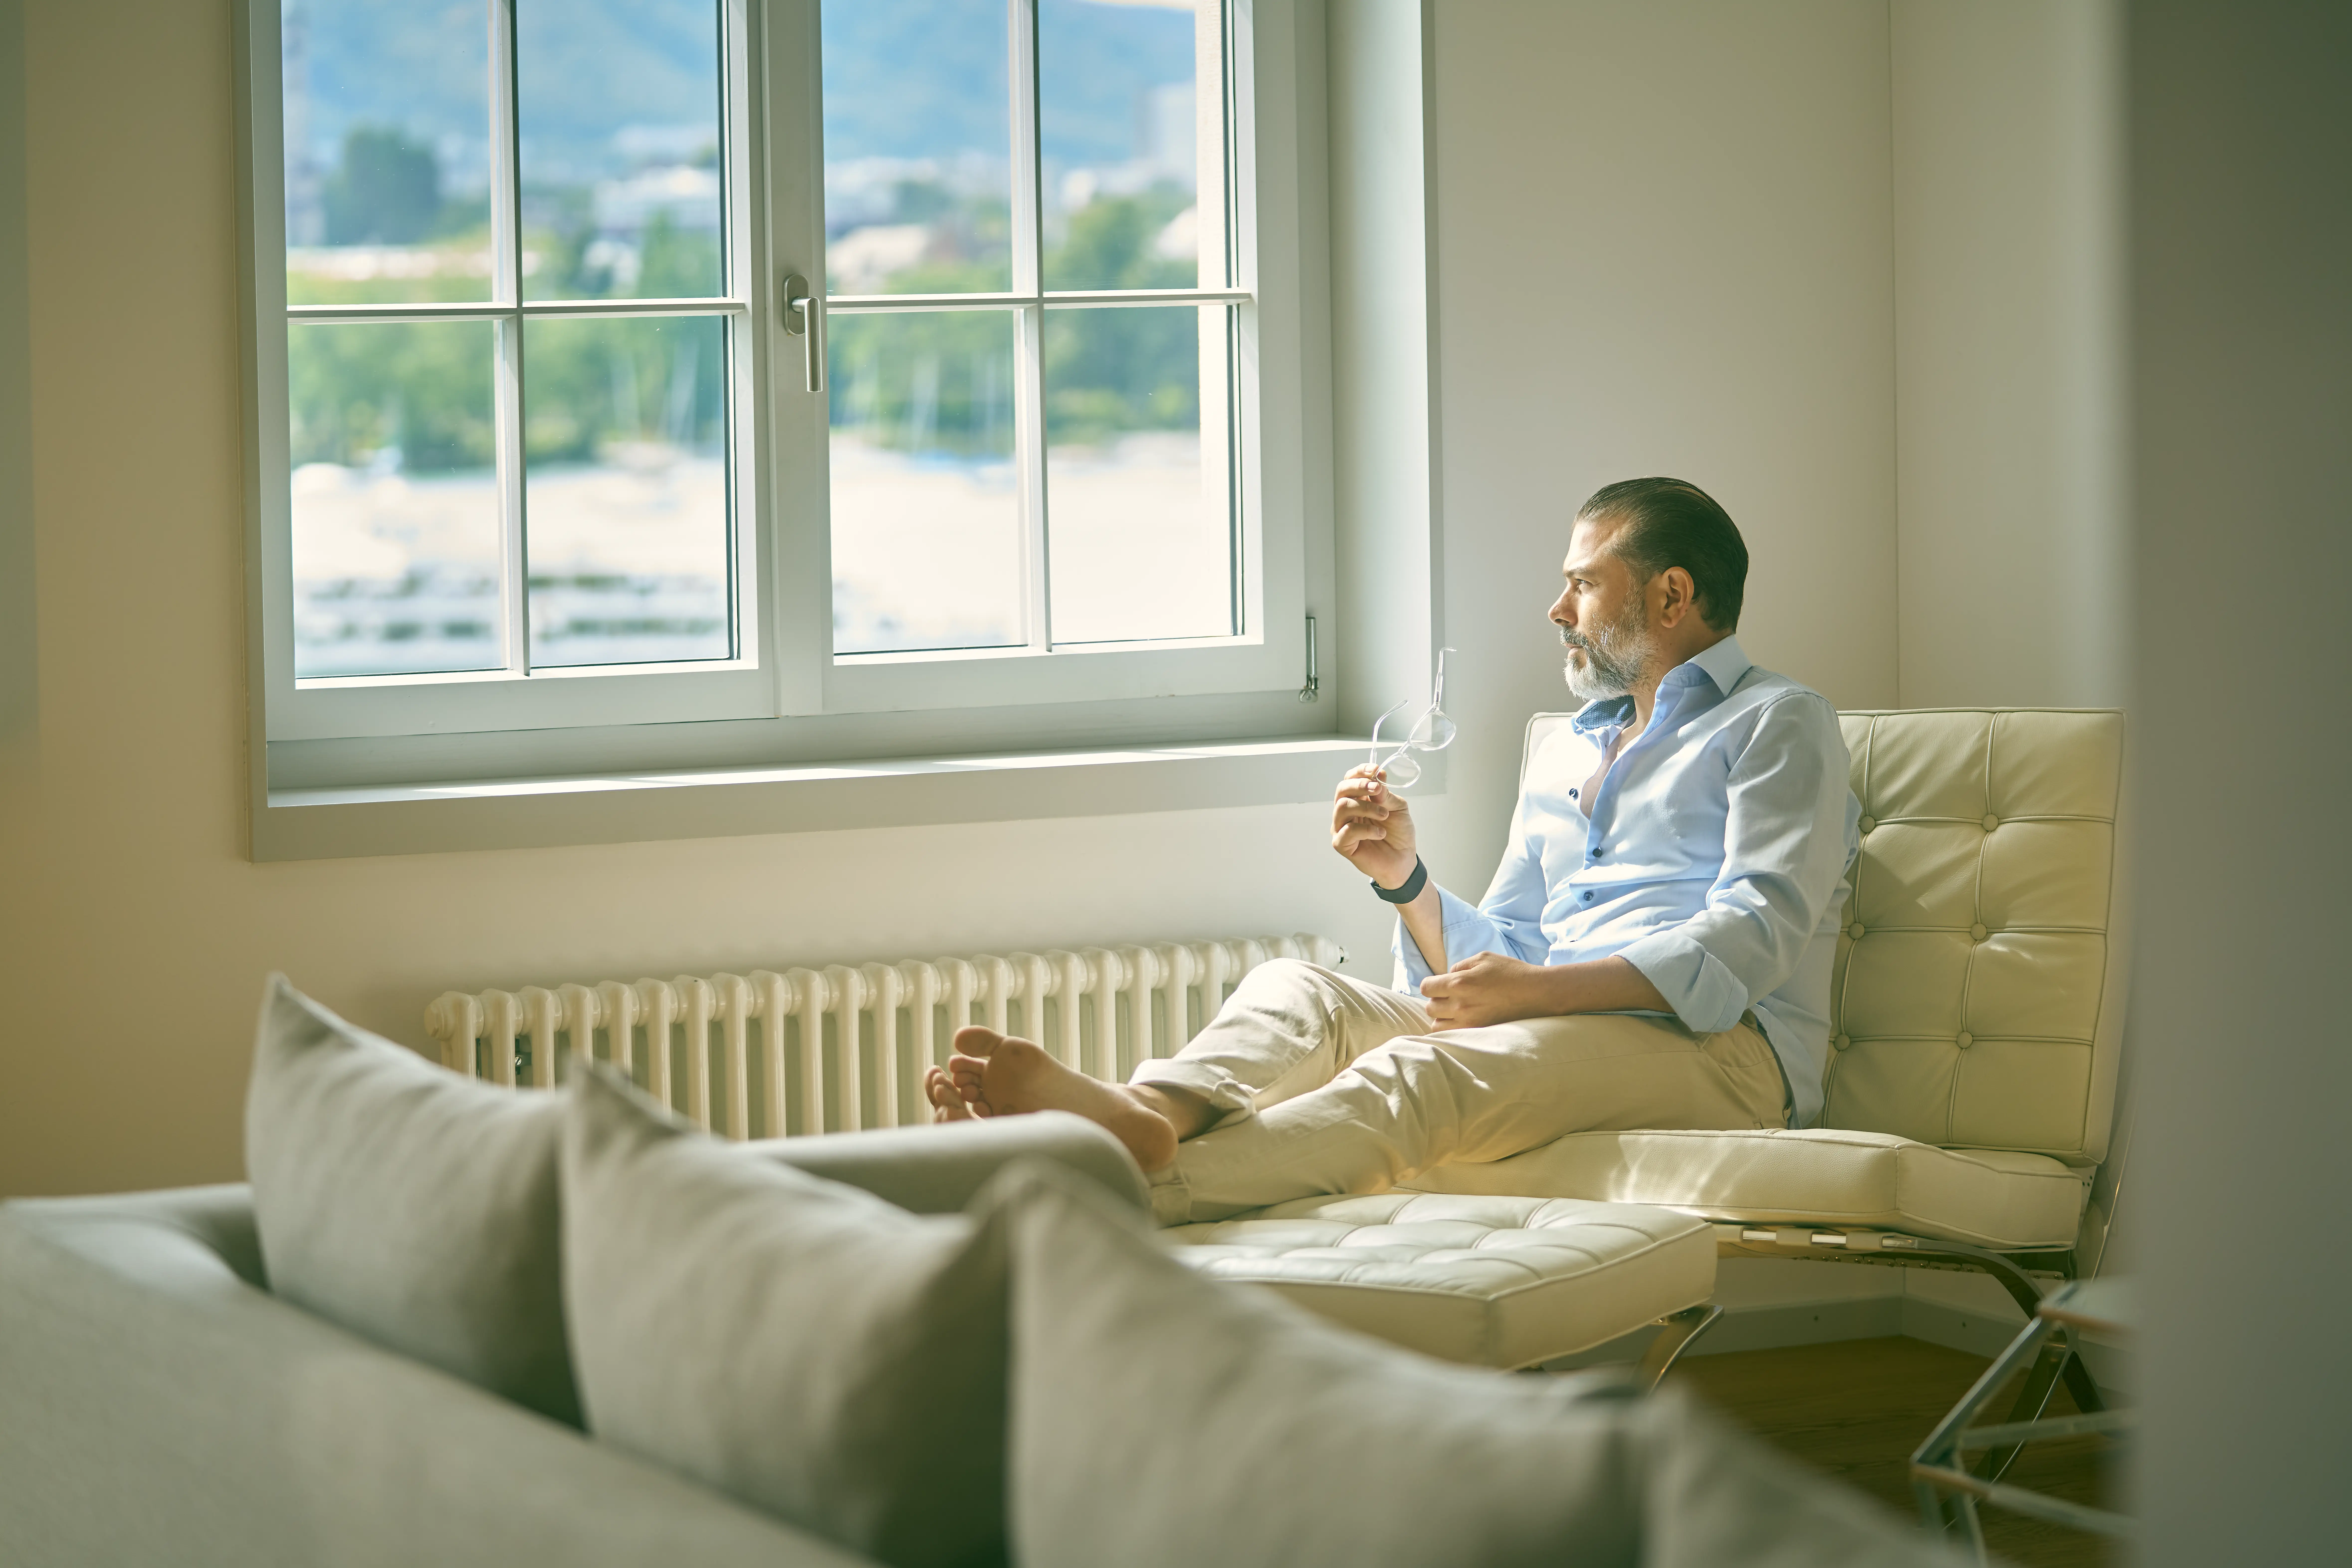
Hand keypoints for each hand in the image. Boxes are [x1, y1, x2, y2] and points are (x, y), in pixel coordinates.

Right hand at [1331, 764, 1417, 887]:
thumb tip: (1378, 777)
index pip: (1350, 779)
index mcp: (1359, 799)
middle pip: (1342, 789)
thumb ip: (1385, 794)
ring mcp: (1341, 827)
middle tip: (1377, 790)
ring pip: (1342, 807)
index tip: (1375, 771)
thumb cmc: (1399, 833)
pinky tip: (1380, 833)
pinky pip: (1346, 831)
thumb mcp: (1398, 808)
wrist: (1403, 860)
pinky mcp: (1341, 844)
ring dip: (1366, 807)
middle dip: (1360, 785)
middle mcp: (1346, 811)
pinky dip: (1366, 830)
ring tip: (1384, 815)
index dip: (1360, 771)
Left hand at [1419, 951, 1560, 1030]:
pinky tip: (1462, 1022)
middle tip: (1450, 997)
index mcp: (1459, 983)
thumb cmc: (1511, 972)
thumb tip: (1447, 975)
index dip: (1431, 985)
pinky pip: (1452, 1036)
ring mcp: (1469, 1022)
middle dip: (1436, 1001)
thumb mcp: (1484, 958)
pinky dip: (1452, 1030)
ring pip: (1437, 1025)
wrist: (1536, 993)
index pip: (1426, 988)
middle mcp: (1460, 1005)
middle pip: (1430, 1008)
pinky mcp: (1478, 1034)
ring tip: (1455, 1011)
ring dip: (1442, 1018)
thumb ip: (1460, 966)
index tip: (1438, 985)